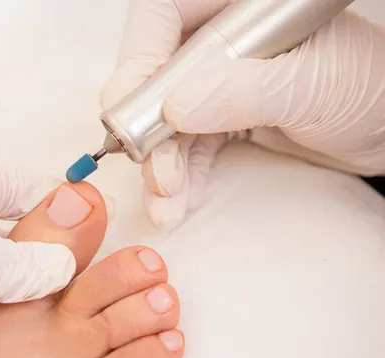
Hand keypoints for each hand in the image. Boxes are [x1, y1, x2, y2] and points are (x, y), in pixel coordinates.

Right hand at [102, 0, 384, 227]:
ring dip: (162, 166)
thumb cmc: (372, 87)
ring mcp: (219, 81)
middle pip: (156, 76)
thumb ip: (242, 93)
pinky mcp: (224, 118)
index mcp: (239, 8)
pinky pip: (190, 147)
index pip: (164, 17)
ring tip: (164, 204)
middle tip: (150, 170)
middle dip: (148, 129)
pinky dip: (182, 177)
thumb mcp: (310, 85)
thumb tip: (175, 109)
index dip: (138, 60)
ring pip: (168, 121)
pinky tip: (177, 203)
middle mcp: (221, 41)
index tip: (129, 108)